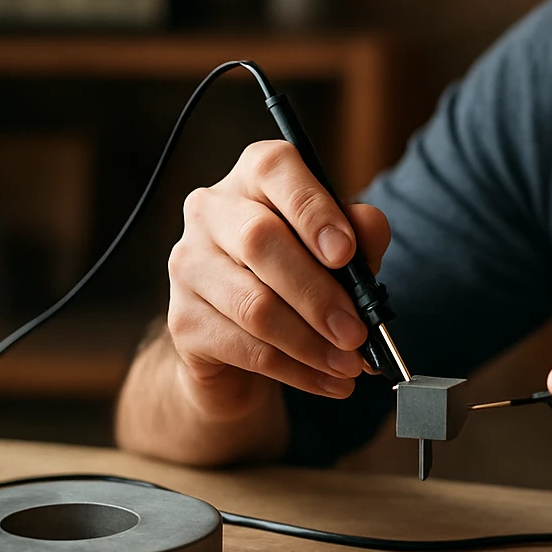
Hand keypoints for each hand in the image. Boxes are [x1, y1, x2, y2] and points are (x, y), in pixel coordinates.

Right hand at [165, 140, 391, 422]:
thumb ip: (360, 232)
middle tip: (358, 332)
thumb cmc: (301, 272)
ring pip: (253, 305)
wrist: (243, 334)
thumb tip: (368, 235)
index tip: (345, 253)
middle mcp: (210, 210)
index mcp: (253, 176)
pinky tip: (328, 381)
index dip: (312, 210)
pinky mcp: (182, 321)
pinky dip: (296, 370)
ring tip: (350, 365)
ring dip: (311, 343)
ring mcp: (188, 265)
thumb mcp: (338, 246)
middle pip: (261, 242)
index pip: (275, 170)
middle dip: (318, 294)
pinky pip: (245, 349)